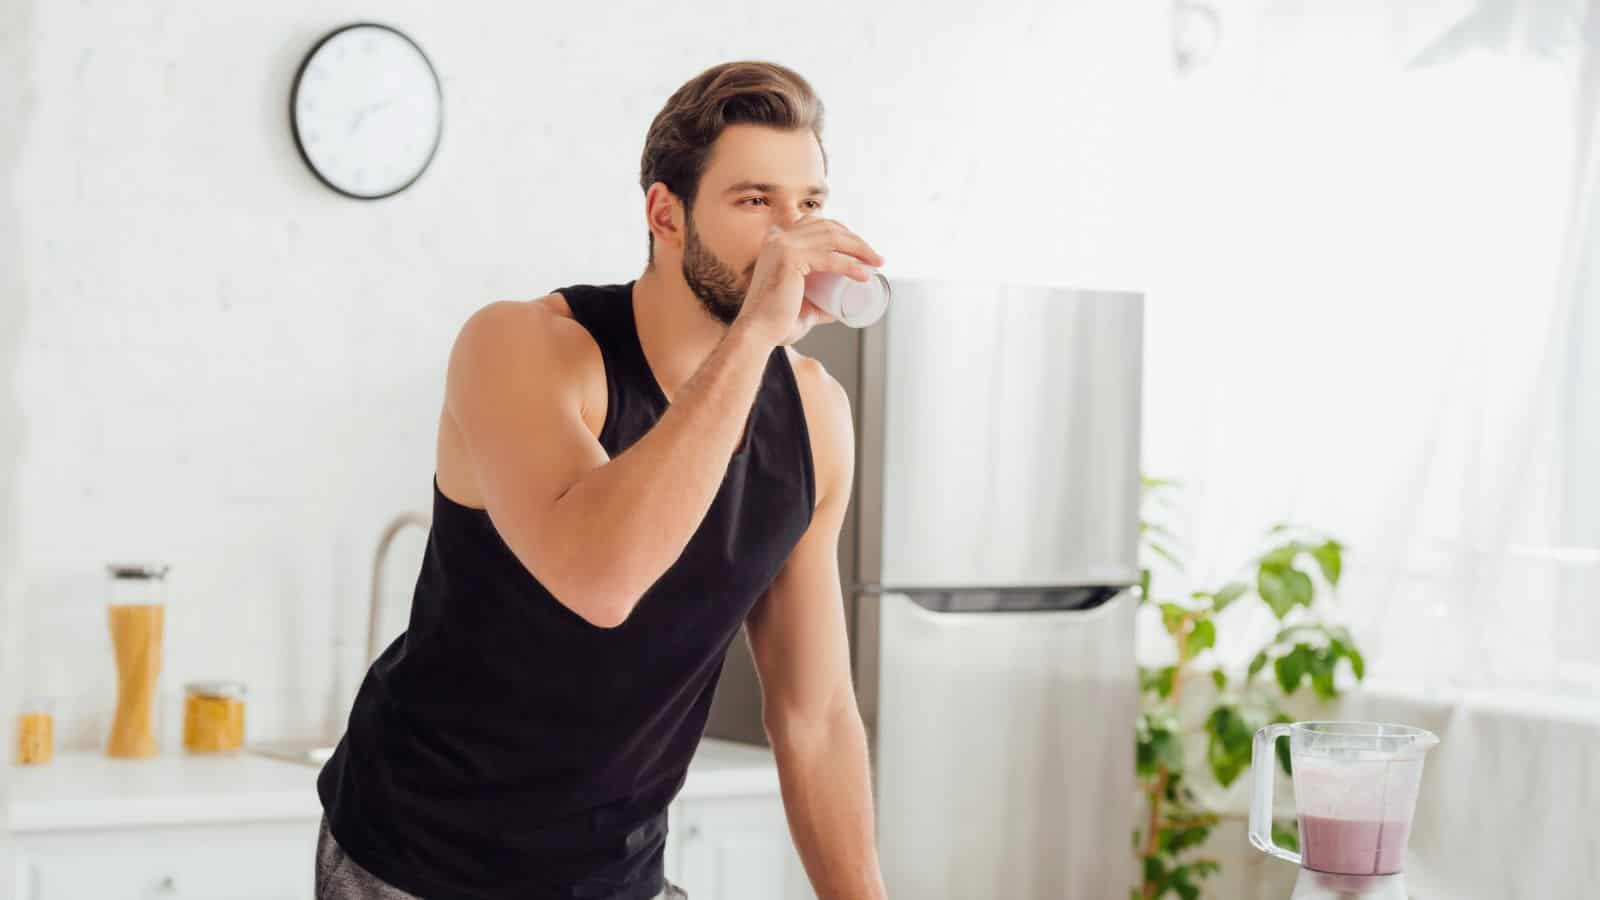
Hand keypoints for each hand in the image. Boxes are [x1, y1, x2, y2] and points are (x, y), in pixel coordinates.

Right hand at [734, 215, 883, 346]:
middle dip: (856, 238)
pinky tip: (865, 274)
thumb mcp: (802, 305)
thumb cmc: (777, 323)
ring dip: (860, 248)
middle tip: (875, 257)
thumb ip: (817, 303)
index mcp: (777, 242)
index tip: (861, 248)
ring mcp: (783, 246)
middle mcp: (778, 238)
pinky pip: (829, 258)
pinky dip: (850, 265)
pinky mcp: (790, 259)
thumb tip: (837, 308)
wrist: (758, 334)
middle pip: (827, 227)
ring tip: (877, 262)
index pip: (815, 223)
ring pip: (832, 237)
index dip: (842, 231)